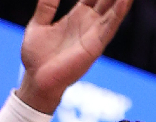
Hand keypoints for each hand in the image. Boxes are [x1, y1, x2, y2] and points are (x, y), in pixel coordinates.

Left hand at [17, 0, 132, 113]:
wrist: (36, 80)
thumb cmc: (36, 57)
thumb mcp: (38, 25)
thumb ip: (46, 7)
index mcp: (77, 16)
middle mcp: (89, 23)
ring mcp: (94, 33)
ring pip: (115, 10)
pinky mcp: (95, 45)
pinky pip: (110, 26)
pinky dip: (119, 11)